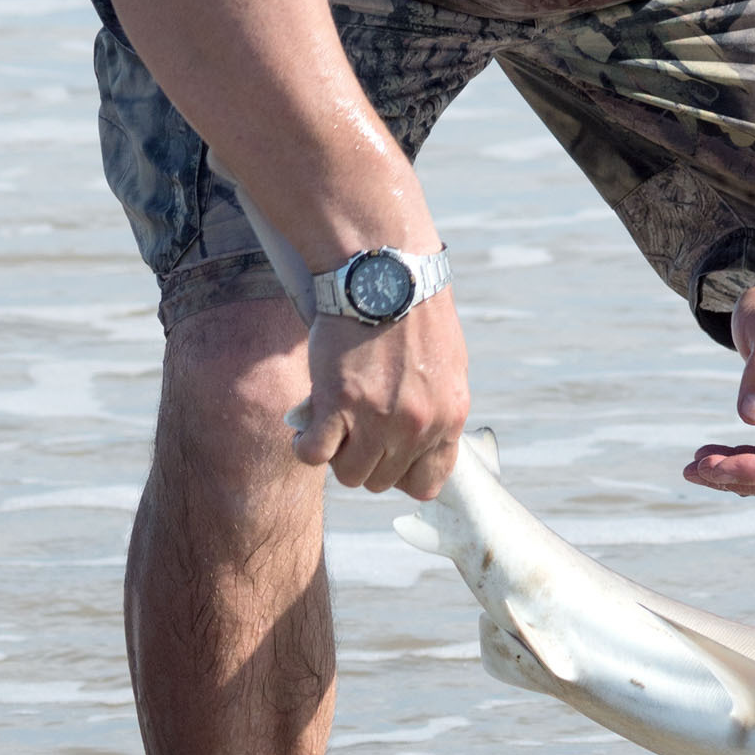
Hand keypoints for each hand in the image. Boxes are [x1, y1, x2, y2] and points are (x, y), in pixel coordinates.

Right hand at [286, 291, 470, 498]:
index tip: (385, 455)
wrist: (385, 272)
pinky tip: (306, 426)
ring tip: (331, 423)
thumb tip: (413, 439)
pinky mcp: (339, 404)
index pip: (427, 482)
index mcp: (449, 417)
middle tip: (352, 427)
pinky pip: (315, 455)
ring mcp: (379, 418)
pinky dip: (305, 446)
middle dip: (364, 459)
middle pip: (382, 480)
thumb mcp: (443, 366)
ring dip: (335, 453)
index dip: (401, 473)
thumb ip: (433, 408)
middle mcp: (418, 425)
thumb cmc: (413, 311)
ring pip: (349, 474)